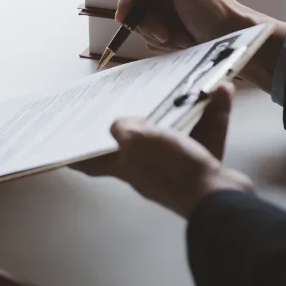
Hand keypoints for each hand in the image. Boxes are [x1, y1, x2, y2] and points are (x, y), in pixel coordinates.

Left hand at [70, 83, 253, 217]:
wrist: (219, 197)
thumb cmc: (171, 169)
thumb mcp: (136, 141)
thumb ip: (123, 129)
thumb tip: (125, 124)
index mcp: (127, 167)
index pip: (93, 164)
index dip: (78, 158)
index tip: (64, 152)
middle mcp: (149, 171)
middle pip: (135, 145)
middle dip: (136, 125)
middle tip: (132, 105)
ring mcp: (177, 170)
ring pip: (176, 133)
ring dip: (183, 110)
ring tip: (189, 88)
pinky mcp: (204, 166)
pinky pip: (204, 133)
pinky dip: (212, 114)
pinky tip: (221, 92)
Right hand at [118, 0, 285, 91]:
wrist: (228, 38)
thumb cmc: (211, 8)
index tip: (126, 16)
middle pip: (134, 6)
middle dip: (147, 23)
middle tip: (164, 33)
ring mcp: (164, 11)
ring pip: (140, 25)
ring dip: (158, 35)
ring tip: (180, 37)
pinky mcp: (166, 30)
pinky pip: (150, 39)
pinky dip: (164, 44)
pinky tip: (181, 42)